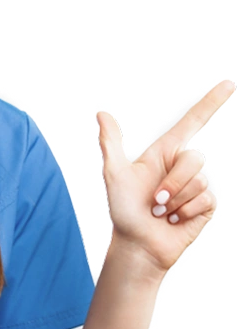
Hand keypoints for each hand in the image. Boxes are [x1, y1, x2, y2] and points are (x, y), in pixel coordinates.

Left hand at [96, 79, 234, 275]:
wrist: (138, 245)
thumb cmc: (125, 211)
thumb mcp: (115, 174)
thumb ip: (111, 142)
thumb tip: (100, 112)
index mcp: (164, 153)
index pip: (191, 122)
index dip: (210, 102)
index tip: (228, 83)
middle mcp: (182, 166)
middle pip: (193, 158)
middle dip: (171, 183)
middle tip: (153, 202)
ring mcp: (196, 185)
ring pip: (198, 181)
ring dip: (174, 201)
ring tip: (161, 213)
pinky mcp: (205, 205)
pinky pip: (203, 199)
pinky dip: (184, 212)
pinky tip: (174, 220)